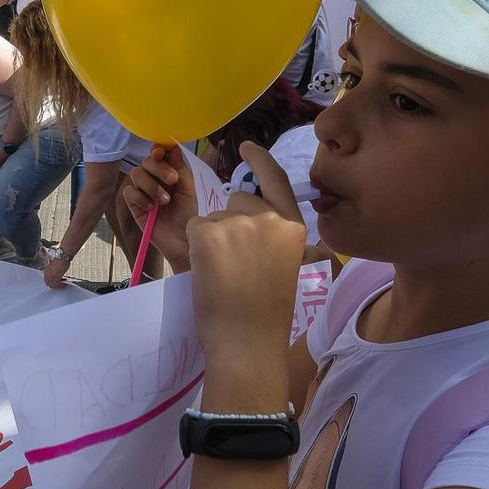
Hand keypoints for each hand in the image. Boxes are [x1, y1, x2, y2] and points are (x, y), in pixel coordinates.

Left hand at [43, 251, 68, 291]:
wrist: (62, 256)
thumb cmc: (60, 258)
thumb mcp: (55, 264)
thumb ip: (53, 270)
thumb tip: (57, 273)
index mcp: (46, 270)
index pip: (46, 279)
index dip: (51, 282)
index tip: (55, 282)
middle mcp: (47, 273)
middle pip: (48, 283)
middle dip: (54, 285)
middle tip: (59, 285)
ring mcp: (51, 276)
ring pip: (52, 285)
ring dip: (58, 286)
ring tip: (63, 285)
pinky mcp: (56, 278)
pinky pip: (57, 285)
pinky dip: (61, 286)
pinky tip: (64, 284)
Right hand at [122, 145, 198, 272]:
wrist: (186, 241)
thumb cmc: (192, 215)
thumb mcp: (190, 188)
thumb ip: (180, 167)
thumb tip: (173, 146)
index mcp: (170, 173)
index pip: (159, 155)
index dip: (159, 150)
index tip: (162, 151)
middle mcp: (156, 180)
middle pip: (146, 161)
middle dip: (159, 168)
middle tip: (173, 180)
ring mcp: (144, 193)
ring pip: (137, 174)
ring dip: (152, 185)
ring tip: (165, 201)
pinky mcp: (135, 207)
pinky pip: (129, 192)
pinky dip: (140, 197)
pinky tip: (152, 208)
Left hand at [187, 142, 306, 368]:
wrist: (247, 341)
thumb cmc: (266, 314)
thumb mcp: (284, 266)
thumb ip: (274, 237)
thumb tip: (254, 220)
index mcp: (293, 226)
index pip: (276, 179)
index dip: (259, 160)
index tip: (245, 147)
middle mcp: (269, 217)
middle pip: (237, 201)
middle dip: (230, 223)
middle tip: (235, 265)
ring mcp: (238, 222)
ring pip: (212, 217)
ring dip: (212, 240)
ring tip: (225, 276)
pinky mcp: (208, 232)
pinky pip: (195, 228)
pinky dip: (196, 248)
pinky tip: (210, 273)